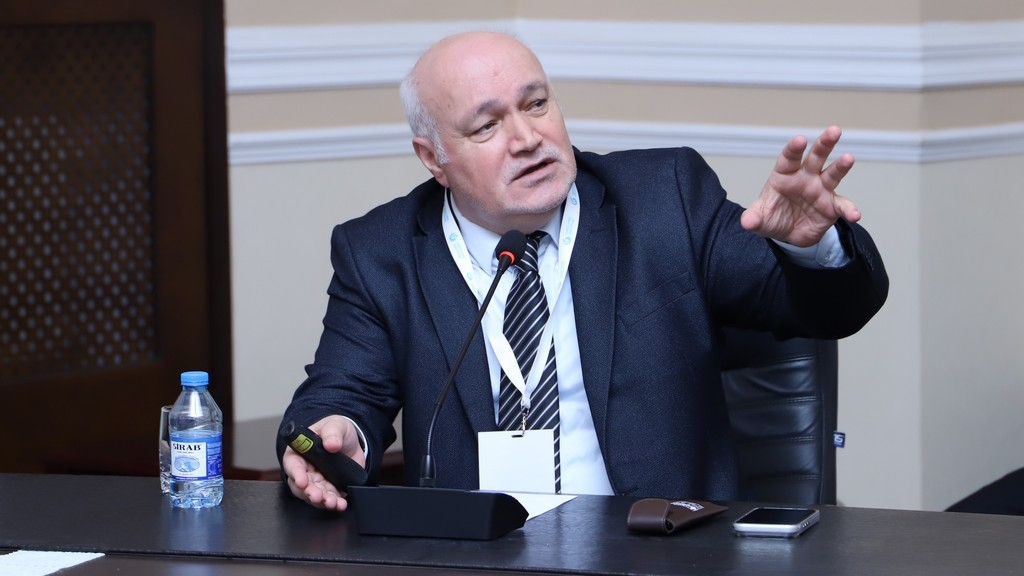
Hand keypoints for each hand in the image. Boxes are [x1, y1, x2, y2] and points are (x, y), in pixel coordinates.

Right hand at [282, 415, 365, 511]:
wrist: (351, 441)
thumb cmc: (334, 430)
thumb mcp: (334, 425)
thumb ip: (332, 432)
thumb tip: (331, 444)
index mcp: (299, 452)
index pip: (293, 465)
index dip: (296, 474)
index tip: (302, 481)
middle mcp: (305, 470)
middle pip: (301, 486)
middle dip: (309, 492)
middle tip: (317, 496)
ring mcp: (317, 481)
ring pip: (314, 495)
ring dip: (322, 501)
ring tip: (331, 502)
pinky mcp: (329, 488)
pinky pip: (329, 499)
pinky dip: (335, 503)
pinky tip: (340, 504)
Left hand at [741, 125, 860, 246]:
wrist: (788, 234)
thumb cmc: (772, 217)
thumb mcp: (759, 219)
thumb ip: (753, 218)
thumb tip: (747, 222)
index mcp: (785, 174)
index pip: (789, 158)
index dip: (794, 149)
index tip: (800, 140)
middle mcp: (805, 177)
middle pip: (816, 157)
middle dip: (824, 143)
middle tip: (834, 130)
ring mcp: (821, 189)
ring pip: (833, 173)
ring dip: (841, 166)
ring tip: (848, 158)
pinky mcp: (832, 205)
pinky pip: (842, 205)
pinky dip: (849, 209)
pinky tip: (854, 214)